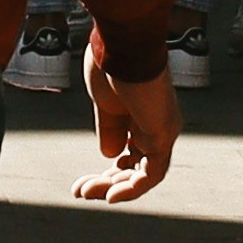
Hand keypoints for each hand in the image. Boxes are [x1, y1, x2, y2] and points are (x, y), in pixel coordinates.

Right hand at [78, 67, 179, 203]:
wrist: (122, 45)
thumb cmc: (111, 62)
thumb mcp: (105, 102)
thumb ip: (110, 128)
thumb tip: (110, 155)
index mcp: (140, 113)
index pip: (130, 152)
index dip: (107, 170)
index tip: (82, 182)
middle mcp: (155, 124)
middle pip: (135, 166)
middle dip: (106, 182)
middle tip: (79, 192)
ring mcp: (161, 131)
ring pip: (142, 173)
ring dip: (113, 187)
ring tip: (85, 193)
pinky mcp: (162, 135)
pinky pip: (153, 174)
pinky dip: (133, 188)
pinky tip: (111, 196)